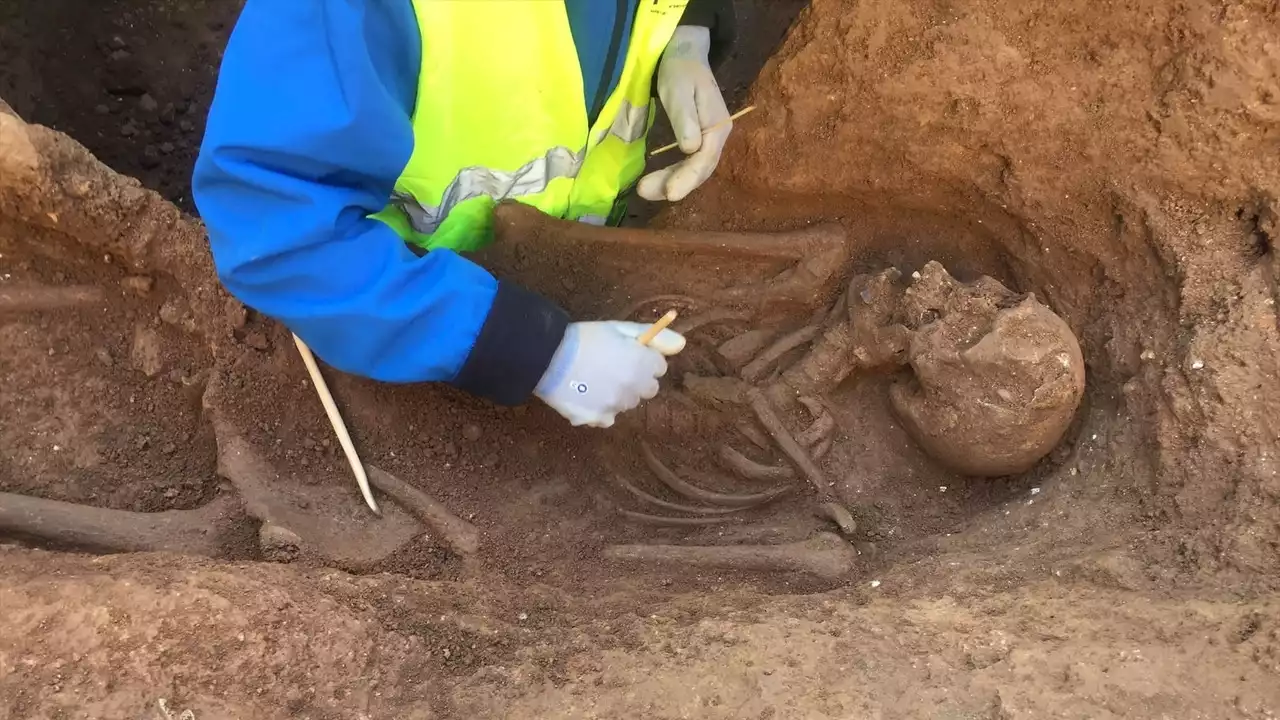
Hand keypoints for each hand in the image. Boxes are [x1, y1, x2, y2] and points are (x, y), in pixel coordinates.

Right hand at [535, 321, 685, 427]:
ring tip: (594, 380)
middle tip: (611, 368)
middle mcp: (633, 388)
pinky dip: (600, 410)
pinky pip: (608, 418)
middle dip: (636, 380)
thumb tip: (683, 345)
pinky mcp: (597, 419)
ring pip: (627, 404)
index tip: (626, 353)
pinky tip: (585, 395)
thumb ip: (654, 337)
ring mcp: (616, 406)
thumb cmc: (585, 338)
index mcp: (642, 363)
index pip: (659, 367)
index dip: (643, 359)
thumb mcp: (620, 329)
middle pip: (648, 389)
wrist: (546, 356)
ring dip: (618, 395)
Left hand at [638, 25, 731, 202]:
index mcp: (717, 125)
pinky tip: (656, 181)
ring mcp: (709, 139)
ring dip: (671, 182)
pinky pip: (688, 163)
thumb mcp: (678, 89)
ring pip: (694, 170)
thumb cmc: (681, 69)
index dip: (687, 178)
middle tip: (645, 192)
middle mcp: (718, 136)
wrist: (686, 53)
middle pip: (700, 170)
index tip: (670, 193)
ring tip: (644, 190)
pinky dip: (672, 174)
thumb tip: (691, 148)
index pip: (704, 160)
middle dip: (675, 184)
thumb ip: (685, 119)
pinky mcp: (698, 140)